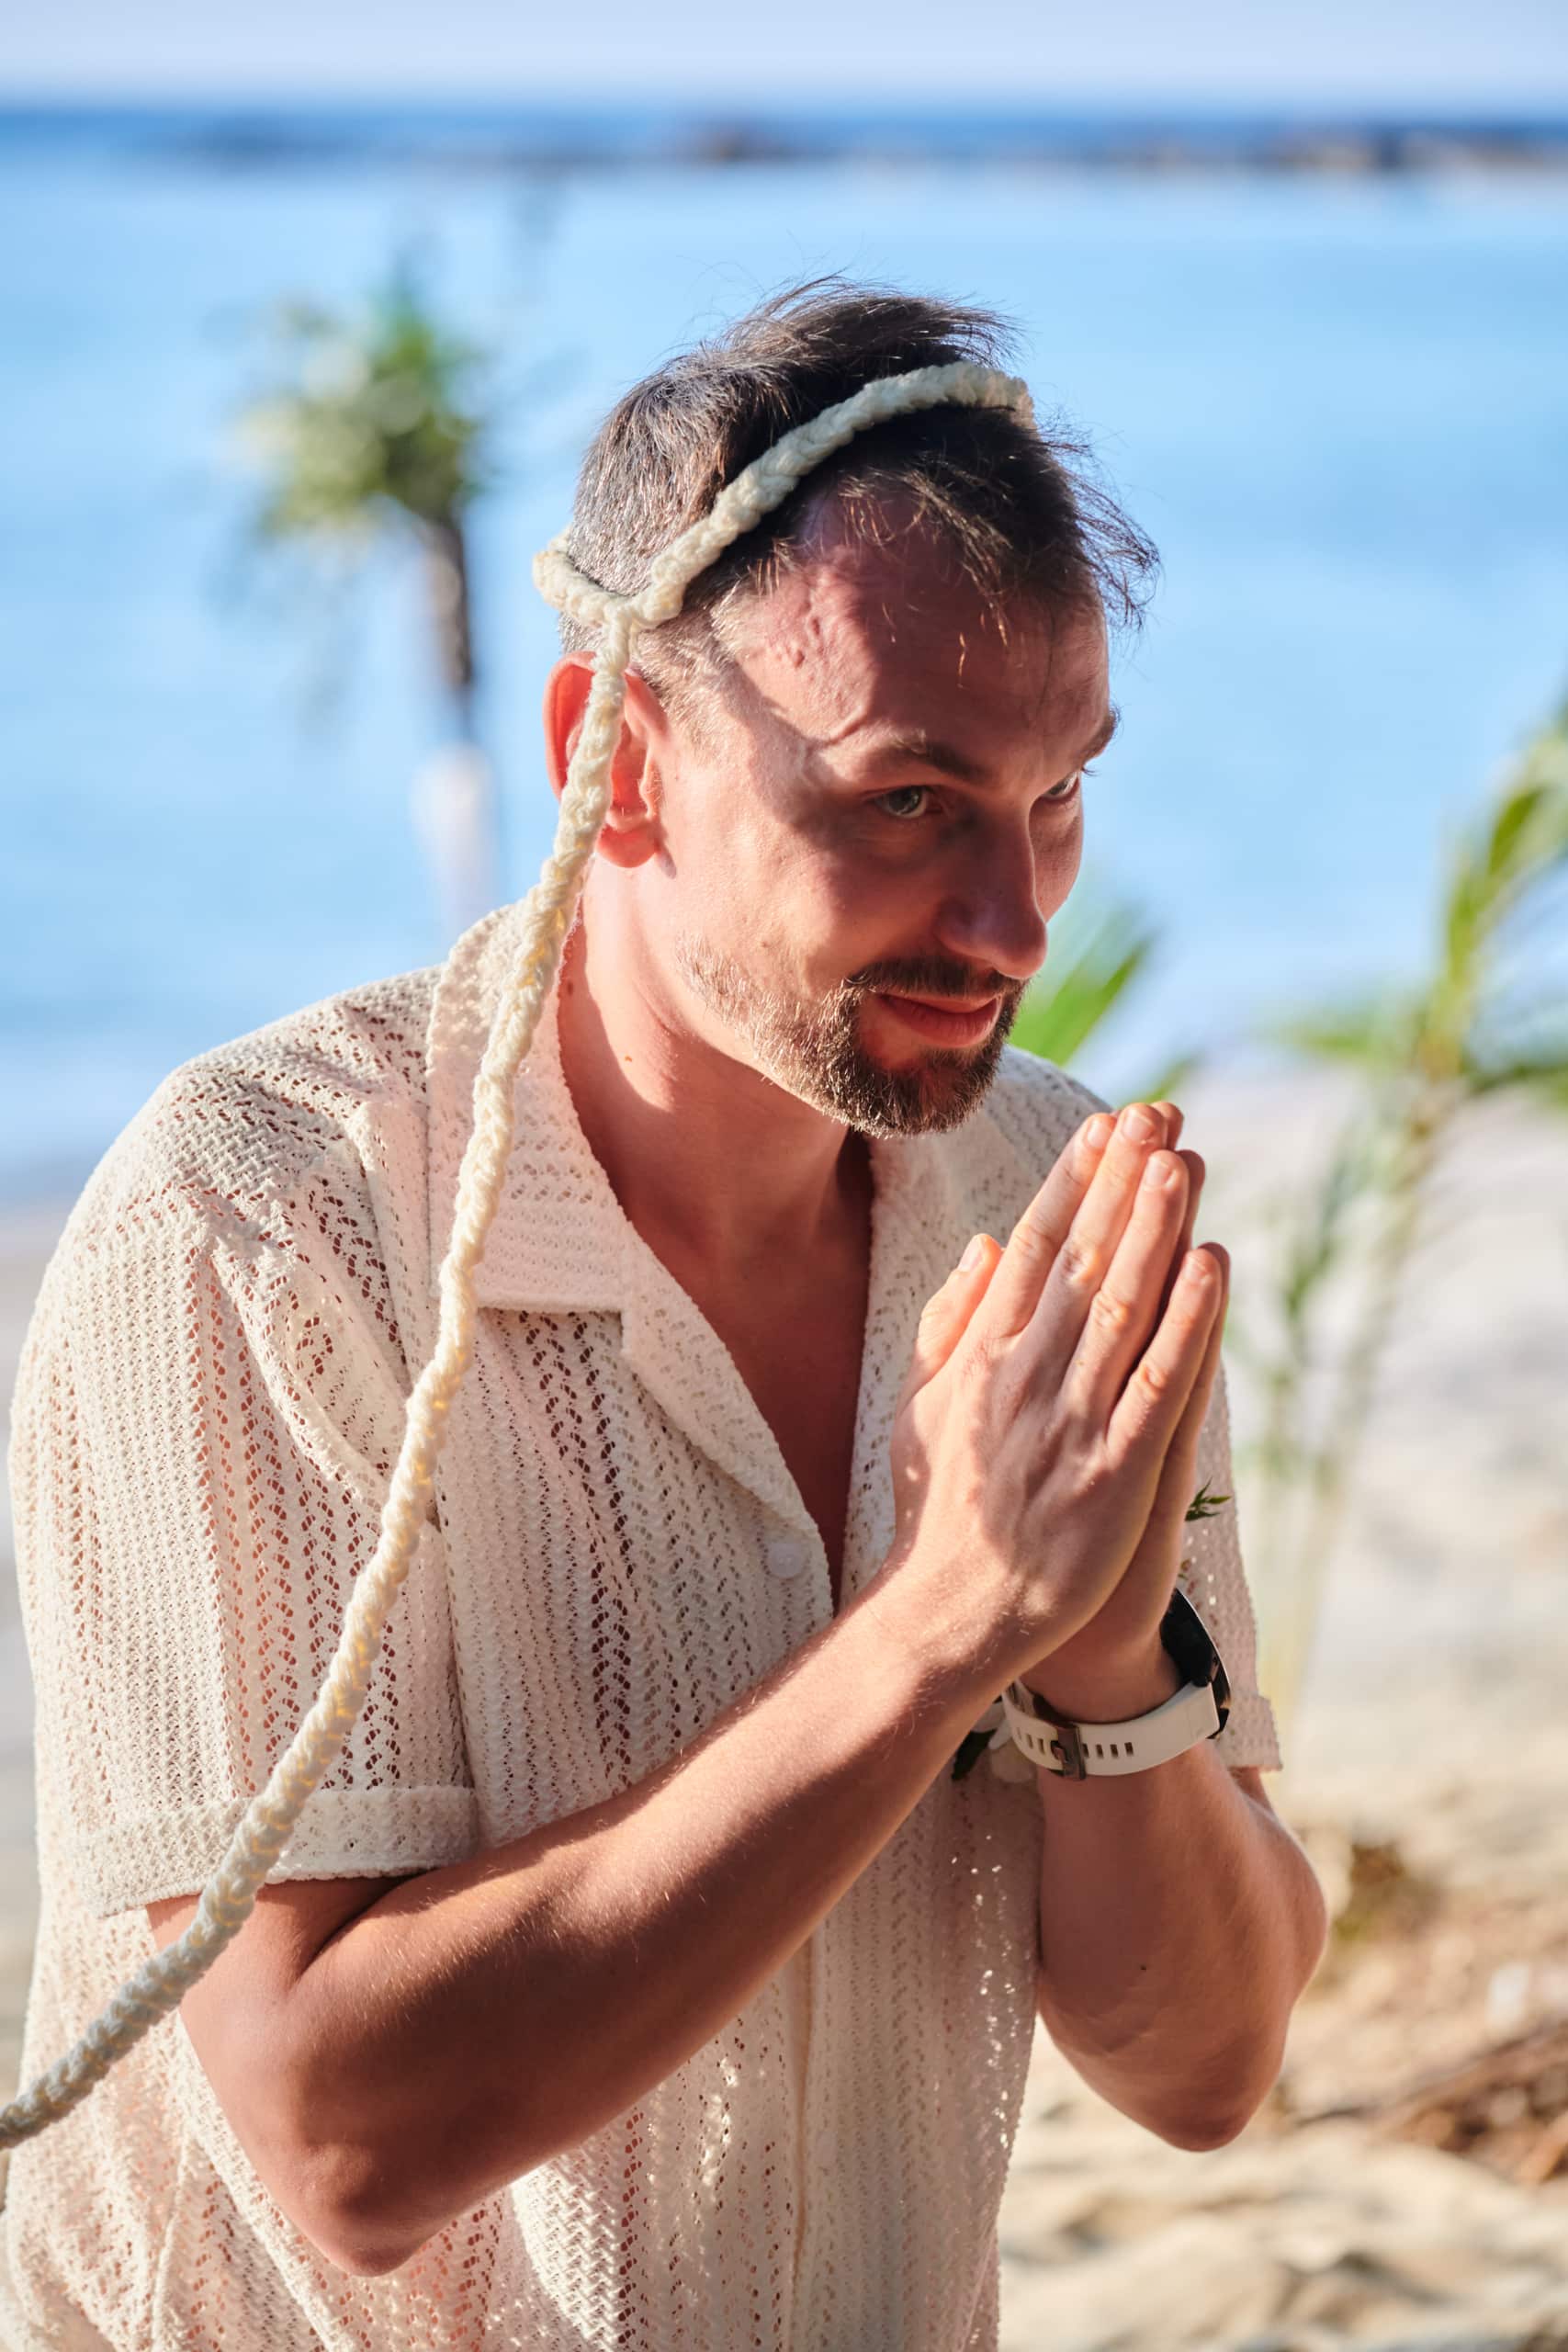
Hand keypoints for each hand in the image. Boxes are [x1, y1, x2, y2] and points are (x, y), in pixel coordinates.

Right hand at [878, 1096, 1225, 1701]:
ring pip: (1122, 1308)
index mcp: (981, 1354)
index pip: (1036, 1248)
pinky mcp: (1113, 1476)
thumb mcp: (923, 1402)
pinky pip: (1158, 1385)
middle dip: (1122, 1181)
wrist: (950, 1615)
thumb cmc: (939, 1507)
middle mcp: (1024, 1377)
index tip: (1107, 1123)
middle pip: (1084, 1260)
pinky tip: (1212, 1265)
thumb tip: (991, 1241)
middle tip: (1160, 1113)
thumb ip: (953, 1319)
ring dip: (1156, 1229)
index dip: (1074, 1181)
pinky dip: (1188, 1322)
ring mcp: (1070, 1425)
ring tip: (1184, 1159)